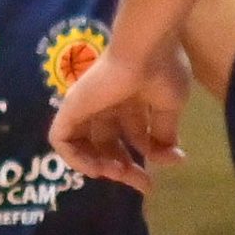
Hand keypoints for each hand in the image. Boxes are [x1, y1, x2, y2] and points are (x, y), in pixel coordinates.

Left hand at [48, 43, 191, 194]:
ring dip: (99, 166)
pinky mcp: (70, 109)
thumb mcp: (170, 107)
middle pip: (109, 145)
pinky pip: (61, 140)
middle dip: (125, 169)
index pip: (132, 136)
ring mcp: (86, 106)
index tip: (157, 177)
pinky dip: (74, 158)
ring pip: (84, 145)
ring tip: (118, 175)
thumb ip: (166, 134)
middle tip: (144, 185)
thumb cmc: (162, 71)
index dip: (144, 159)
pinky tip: (95, 169)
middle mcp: (106, 104)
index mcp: (130, 100)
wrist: (146, 49)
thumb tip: (172, 159)